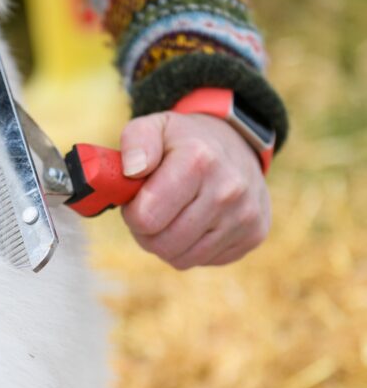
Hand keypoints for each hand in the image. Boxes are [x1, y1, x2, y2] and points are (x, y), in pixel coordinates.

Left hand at [119, 112, 270, 269]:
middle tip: (152, 209)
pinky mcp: (254, 235)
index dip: (133, 212)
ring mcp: (245, 216)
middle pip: (161, 244)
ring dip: (167, 242)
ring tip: (173, 214)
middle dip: (146, 231)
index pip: (145, 218)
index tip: (138, 198)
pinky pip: (203, 261)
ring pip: (181, 259)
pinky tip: (196, 221)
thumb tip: (132, 170)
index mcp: (199, 161)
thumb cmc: (183, 142)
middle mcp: (228, 190)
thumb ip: (135, 142)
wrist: (236, 144)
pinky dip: (191, 247)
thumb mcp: (154, 127)